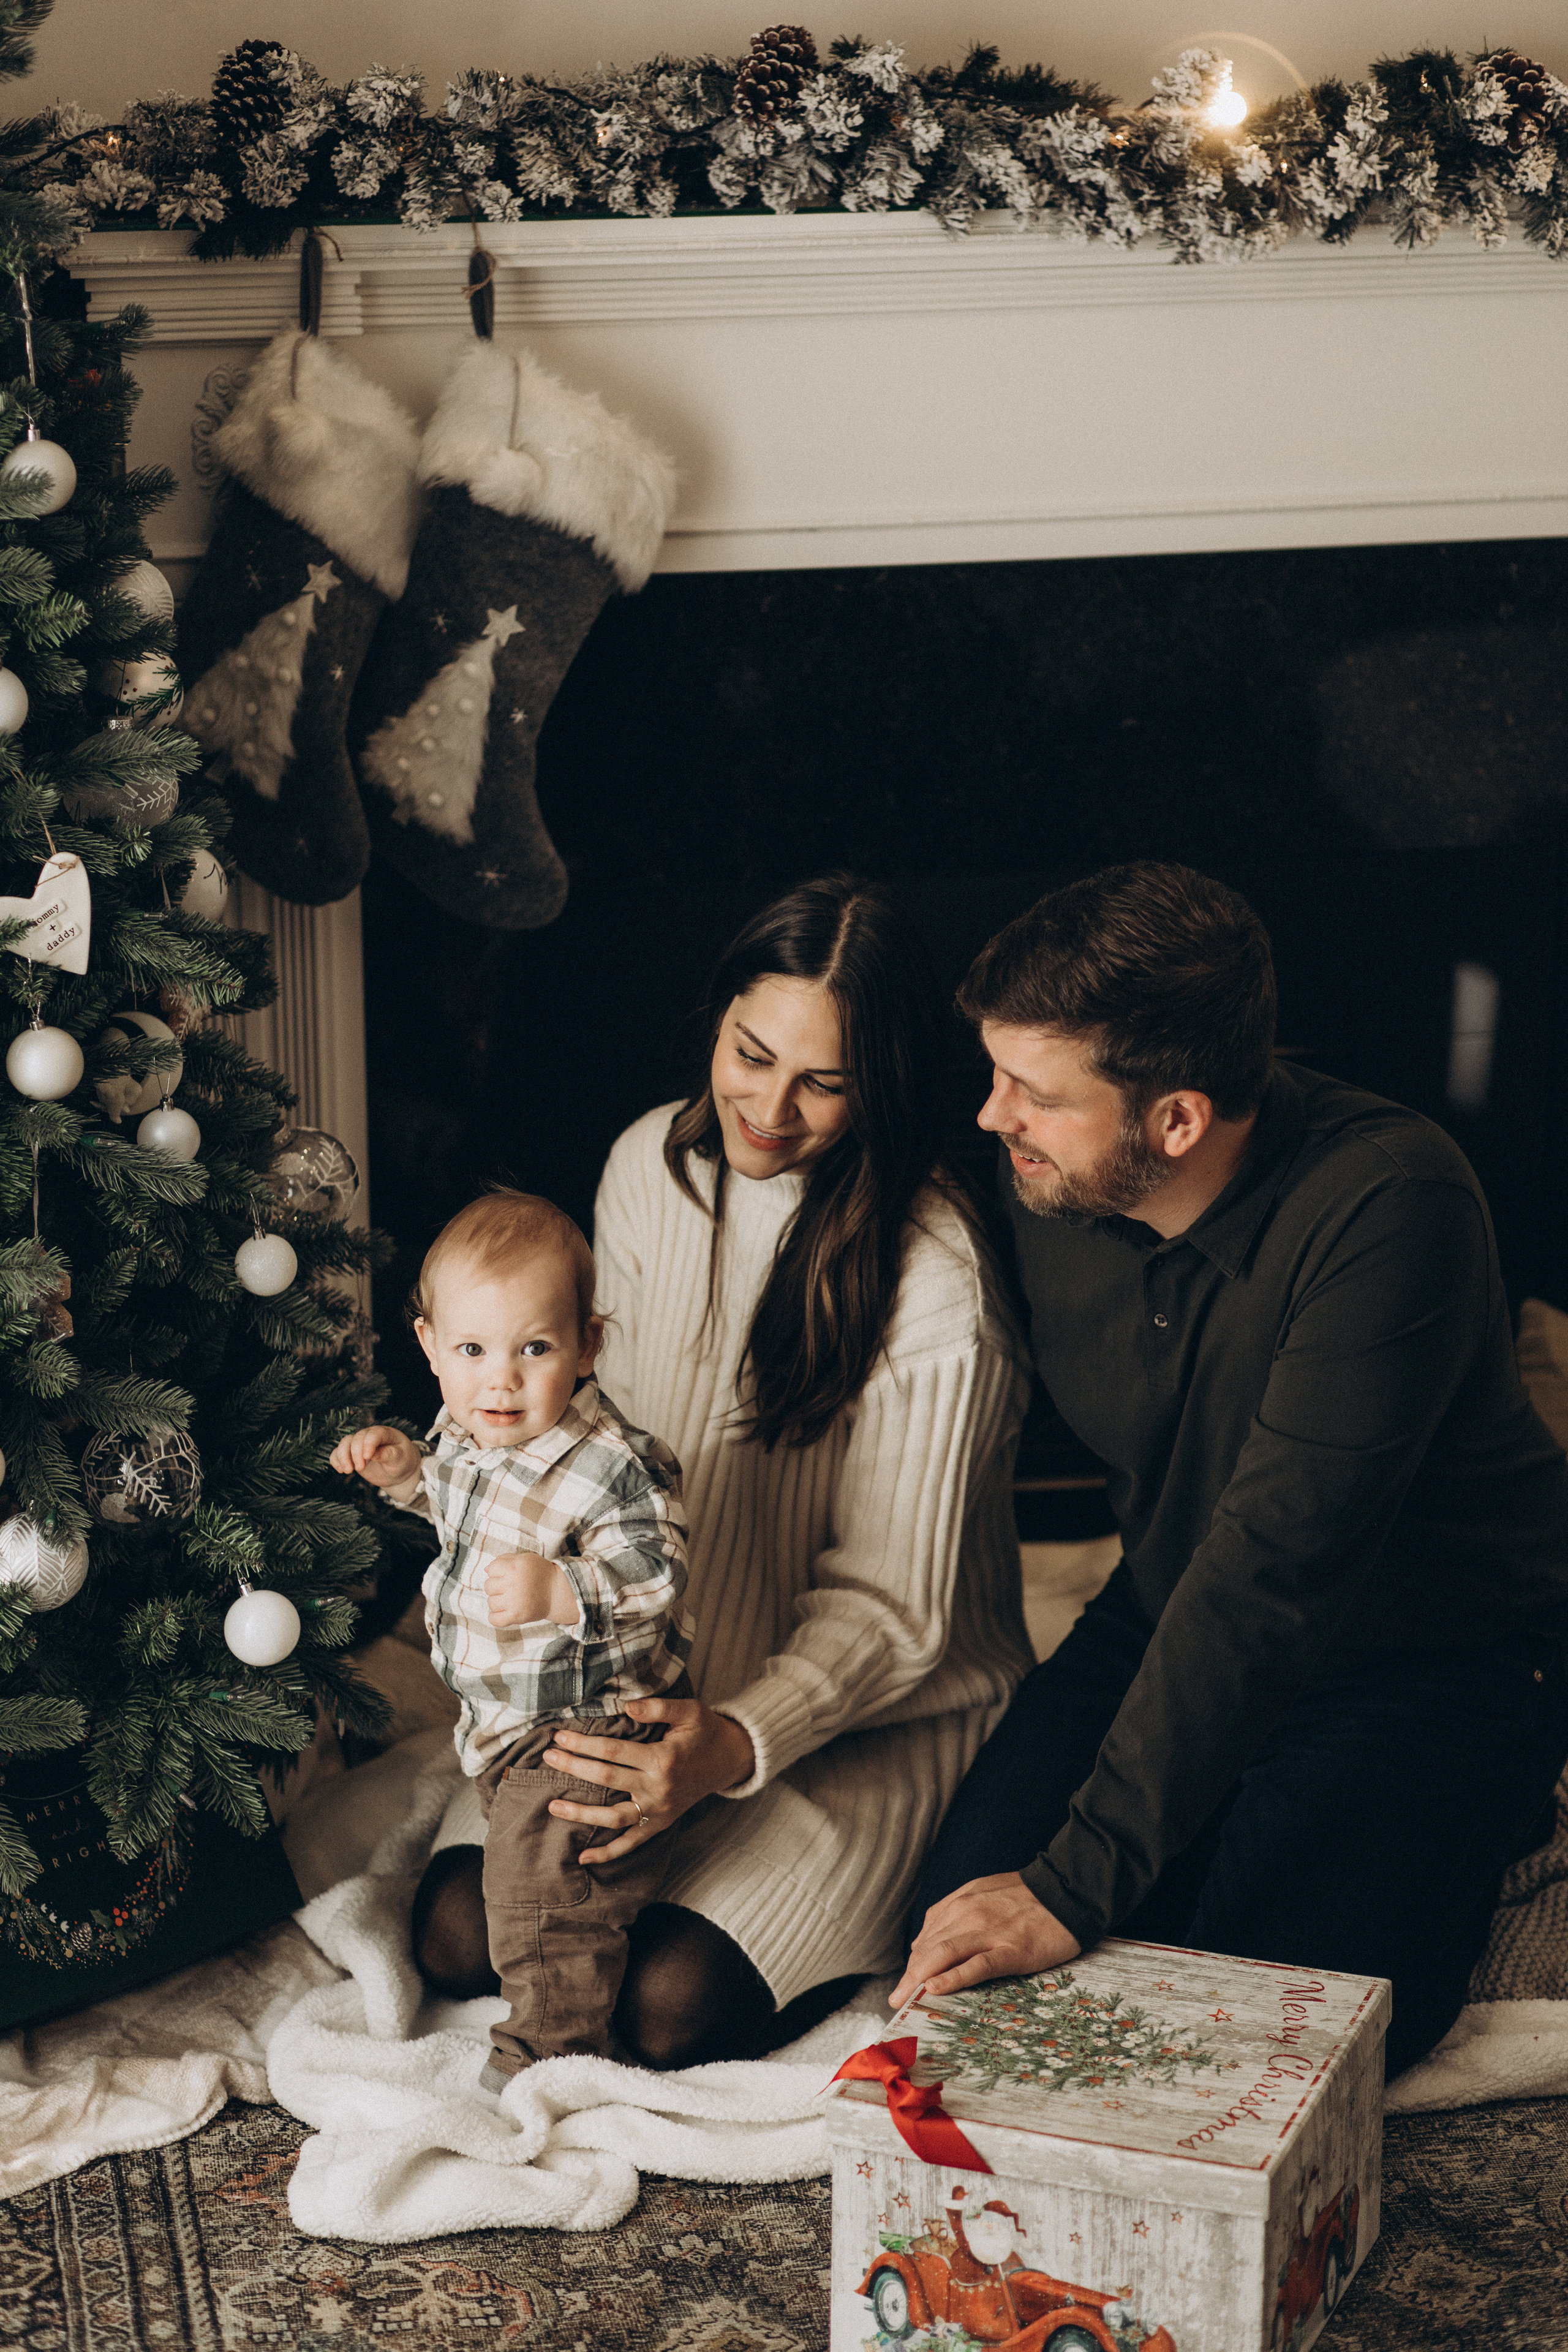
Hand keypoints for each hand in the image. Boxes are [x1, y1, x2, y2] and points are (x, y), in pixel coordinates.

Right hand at [330, 1424, 421, 1490]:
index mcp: (385, 1433)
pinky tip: (340, 1470)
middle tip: (361, 1469)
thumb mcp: (401, 1459)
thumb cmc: (402, 1461)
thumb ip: (389, 1454)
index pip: (374, 1434)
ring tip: (348, 1471)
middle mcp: (370, 1436)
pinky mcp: (351, 1454)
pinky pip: (338, 1452)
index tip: (368, 1457)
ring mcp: (359, 1444)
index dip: (369, 1444)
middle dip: (356, 1454)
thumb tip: (374, 1454)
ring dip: (343, 1456)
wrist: (398, 1471)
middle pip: (357, 1438)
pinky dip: (336, 1460)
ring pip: (345, 1443)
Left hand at [484, 1550, 577, 1628]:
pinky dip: (496, 1617)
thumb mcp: (525, 1559)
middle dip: (497, 1586)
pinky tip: (505, 1611)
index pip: (492, 1569)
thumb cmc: (540, 1573)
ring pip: (490, 1602)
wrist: (557, 1592)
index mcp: (515, 1567)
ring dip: (498, 1601)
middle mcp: (513, 1583)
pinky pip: (494, 1619)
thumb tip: (486, 1569)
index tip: (507, 1574)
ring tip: (511, 1599)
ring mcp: (514, 1601)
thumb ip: (505, 1559)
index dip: (498, 1571)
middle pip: (488, 1586)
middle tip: (510, 1587)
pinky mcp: (516, 1616)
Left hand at [542, 1698, 756, 1862]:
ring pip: (613, 1817)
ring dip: (580, 1813)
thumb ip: (656, 1706)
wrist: (728, 1760)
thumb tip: (625, 1706)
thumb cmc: (705, 1731)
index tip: (559, 1736)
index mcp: (663, 1758)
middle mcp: (659, 1788)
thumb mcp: (688, 1710)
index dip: (583, 1744)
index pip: (612, 1751)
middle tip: (548, 1757)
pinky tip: (583, 1857)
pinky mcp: (660, 1824)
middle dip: (573, 1768)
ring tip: (553, 1805)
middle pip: (606, 1779)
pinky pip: (631, 1843)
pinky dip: (607, 1854)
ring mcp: (659, 1811)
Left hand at [889, 1872, 1080, 2008]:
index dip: (914, 1962)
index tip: (905, 1982)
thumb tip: (931, 1941)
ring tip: (903, 1998)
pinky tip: (935, 1989)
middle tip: (895, 1999)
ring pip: (943, 1955)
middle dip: (909, 1976)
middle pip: (929, 1949)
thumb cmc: (1028, 1897)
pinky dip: (952, 1978)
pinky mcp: (1010, 1950)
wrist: (1067, 1890)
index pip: (928, 1937)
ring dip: (918, 1979)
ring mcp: (988, 1932)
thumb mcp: (984, 1893)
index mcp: (961, 1903)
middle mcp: (967, 1914)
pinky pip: (975, 1965)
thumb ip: (958, 1914)